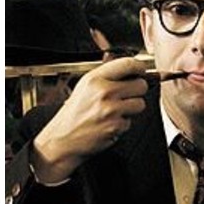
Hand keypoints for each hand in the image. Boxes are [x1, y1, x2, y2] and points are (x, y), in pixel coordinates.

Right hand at [31, 57, 148, 182]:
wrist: (62, 139)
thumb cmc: (73, 114)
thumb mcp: (84, 87)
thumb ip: (106, 76)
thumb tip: (129, 68)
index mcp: (95, 78)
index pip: (128, 64)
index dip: (140, 67)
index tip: (141, 71)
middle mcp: (104, 92)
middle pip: (140, 85)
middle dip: (136, 91)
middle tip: (126, 95)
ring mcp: (111, 109)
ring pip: (140, 104)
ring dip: (131, 108)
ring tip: (116, 111)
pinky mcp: (115, 126)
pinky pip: (131, 121)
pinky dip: (122, 124)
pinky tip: (109, 123)